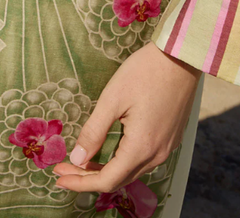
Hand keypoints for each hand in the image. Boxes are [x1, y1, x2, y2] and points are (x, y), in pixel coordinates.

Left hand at [53, 41, 200, 192]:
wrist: (180, 56)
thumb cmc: (144, 72)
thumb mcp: (112, 99)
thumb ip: (93, 131)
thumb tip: (77, 158)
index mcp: (141, 148)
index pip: (107, 181)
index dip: (80, 182)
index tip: (58, 176)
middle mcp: (157, 154)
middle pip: (119, 179)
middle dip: (88, 177)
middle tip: (63, 168)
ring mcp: (167, 147)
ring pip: (132, 170)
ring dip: (106, 170)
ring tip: (81, 161)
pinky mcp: (171, 137)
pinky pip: (143, 159)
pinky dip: (122, 160)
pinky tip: (109, 151)